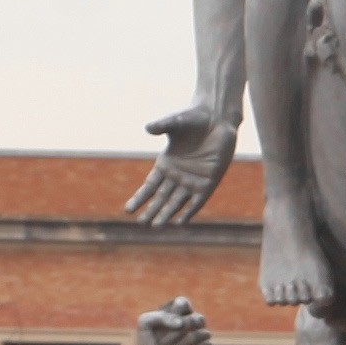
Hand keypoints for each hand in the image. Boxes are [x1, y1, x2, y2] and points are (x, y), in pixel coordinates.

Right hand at [127, 108, 234, 225]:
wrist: (217, 119)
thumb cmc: (194, 118)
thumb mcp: (175, 122)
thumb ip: (162, 126)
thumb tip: (148, 128)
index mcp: (166, 164)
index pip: (150, 186)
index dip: (139, 198)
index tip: (128, 210)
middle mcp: (178, 175)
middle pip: (161, 197)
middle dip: (151, 210)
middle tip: (140, 224)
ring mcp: (193, 180)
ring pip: (176, 202)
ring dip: (167, 214)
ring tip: (156, 226)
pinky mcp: (209, 182)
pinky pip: (197, 200)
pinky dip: (189, 211)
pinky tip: (180, 222)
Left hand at [138, 299, 212, 344]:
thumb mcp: (144, 326)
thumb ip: (157, 316)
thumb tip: (181, 323)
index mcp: (177, 314)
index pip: (183, 303)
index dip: (176, 311)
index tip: (164, 323)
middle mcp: (190, 324)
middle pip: (196, 318)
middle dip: (177, 333)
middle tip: (163, 343)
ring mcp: (199, 337)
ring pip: (202, 333)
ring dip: (183, 343)